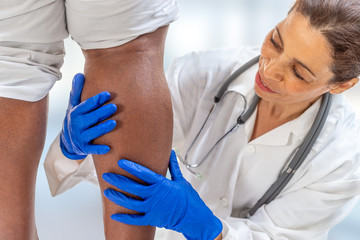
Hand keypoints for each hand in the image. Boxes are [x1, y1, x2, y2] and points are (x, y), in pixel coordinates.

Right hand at [60, 73, 116, 158]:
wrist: (68, 141)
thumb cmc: (75, 119)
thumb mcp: (73, 105)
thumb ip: (77, 91)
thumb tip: (79, 74)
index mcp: (75, 113)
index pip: (86, 105)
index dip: (96, 100)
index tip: (107, 94)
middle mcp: (77, 125)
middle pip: (91, 118)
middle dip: (102, 113)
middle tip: (114, 107)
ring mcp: (80, 137)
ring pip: (92, 132)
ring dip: (102, 128)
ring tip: (114, 123)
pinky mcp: (84, 148)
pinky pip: (92, 149)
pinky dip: (99, 149)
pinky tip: (108, 148)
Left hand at [102, 150, 222, 239]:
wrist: (194, 218)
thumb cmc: (188, 198)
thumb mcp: (181, 180)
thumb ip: (173, 166)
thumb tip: (171, 152)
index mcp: (162, 184)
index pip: (143, 173)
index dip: (131, 167)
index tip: (120, 162)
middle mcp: (155, 196)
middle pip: (133, 187)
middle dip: (119, 181)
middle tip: (107, 176)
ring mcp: (152, 208)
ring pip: (131, 203)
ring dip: (118, 197)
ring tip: (107, 192)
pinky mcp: (152, 219)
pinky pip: (135, 219)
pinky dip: (124, 218)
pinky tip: (114, 215)